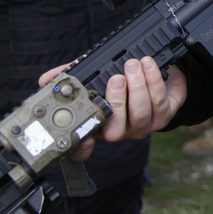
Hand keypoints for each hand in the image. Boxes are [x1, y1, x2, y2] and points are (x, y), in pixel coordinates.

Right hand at [39, 58, 187, 160]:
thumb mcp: (95, 75)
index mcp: (99, 124)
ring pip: (141, 114)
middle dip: (117, 101)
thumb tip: (47, 79)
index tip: (83, 137)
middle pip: (116, 129)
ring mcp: (143, 126)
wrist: (159, 73)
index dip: (82, 147)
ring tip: (134, 66)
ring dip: (138, 87)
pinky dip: (155, 82)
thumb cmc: (123, 78)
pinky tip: (149, 66)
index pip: (84, 146)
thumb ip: (73, 76)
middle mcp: (120, 130)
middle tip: (116, 78)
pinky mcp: (164, 116)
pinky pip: (160, 103)